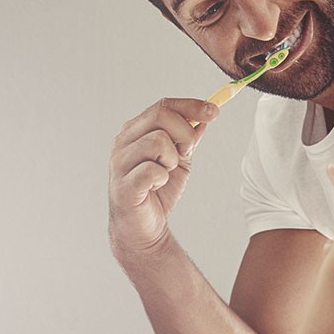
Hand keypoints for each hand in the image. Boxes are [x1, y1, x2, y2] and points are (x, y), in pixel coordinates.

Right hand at [107, 98, 217, 257]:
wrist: (143, 228)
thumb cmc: (157, 193)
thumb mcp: (179, 160)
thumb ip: (188, 138)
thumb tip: (204, 117)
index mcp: (135, 132)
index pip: (163, 105)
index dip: (191, 105)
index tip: (214, 112)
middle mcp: (123, 142)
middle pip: (160, 115)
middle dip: (185, 132)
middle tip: (187, 152)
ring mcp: (120, 163)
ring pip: (157, 141)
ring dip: (172, 159)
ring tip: (166, 173)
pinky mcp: (123, 185)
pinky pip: (152, 170)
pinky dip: (162, 178)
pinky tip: (157, 186)